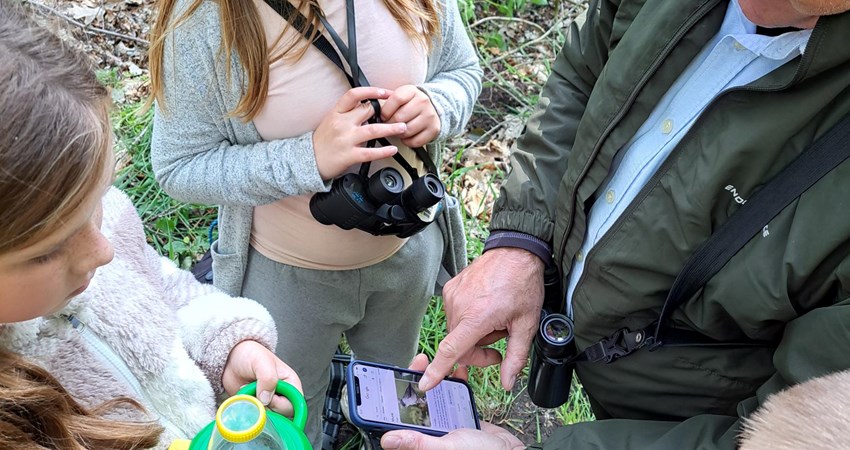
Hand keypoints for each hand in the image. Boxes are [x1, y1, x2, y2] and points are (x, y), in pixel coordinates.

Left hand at [222, 340, 302, 415]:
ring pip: (268, 417)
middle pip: (282, 414)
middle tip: (256, 394)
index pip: (294, 404)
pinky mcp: (256, 407)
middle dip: (267, 407)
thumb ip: (268, 378)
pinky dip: (248, 409)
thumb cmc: (250, 354)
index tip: (270, 397)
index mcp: (290, 383)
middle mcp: (282, 394)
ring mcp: (268, 402)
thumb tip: (266, 399)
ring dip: (256, 408)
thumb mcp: (261, 361)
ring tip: (249, 391)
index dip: (282, 405)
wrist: (231, 359)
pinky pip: (255, 417)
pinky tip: (244, 395)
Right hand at [313, 87, 407, 179]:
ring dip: (391, 128)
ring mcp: (345, 139)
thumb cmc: (322, 141)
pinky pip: (370, 152)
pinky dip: (384, 150)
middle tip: (399, 114)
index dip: (372, 91)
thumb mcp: (331, 121)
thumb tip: (368, 108)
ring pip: (373, 130)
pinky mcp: (348, 155)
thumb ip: (348, 114)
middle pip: (368, 111)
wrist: (308, 160)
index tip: (385, 92)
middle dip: (386, 112)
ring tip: (403, 127)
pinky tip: (392, 149)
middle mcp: (341, 123)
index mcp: (336, 113)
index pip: (354, 95)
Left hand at [380, 85, 440, 146]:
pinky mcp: (433, 129)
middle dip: (390, 124)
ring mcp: (429, 116)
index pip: (396, 99)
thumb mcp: (401, 96)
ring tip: (399, 130)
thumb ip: (388, 102)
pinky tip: (407, 135)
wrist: (433, 108)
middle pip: (399, 117)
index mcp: (412, 91)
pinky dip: (408, 141)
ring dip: (399, 134)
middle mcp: (423, 102)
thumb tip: (374, 111)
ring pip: (406, 131)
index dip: (386, 110)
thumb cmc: (411, 104)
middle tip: (389, 125)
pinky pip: (415, 141)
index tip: (383, 116)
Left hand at [389, 355, 522, 448]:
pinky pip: (454, 395)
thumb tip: (387, 440)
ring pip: (436, 395)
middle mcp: (432, 429)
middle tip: (421, 361)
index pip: (402, 413)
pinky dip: (455, 382)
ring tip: (439, 362)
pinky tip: (458, 372)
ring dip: (436, 377)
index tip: (398, 375)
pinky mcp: (461, 414)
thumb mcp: (446, 447)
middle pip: (417, 400)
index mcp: (423, 438)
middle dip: (417, 379)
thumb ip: (418, 442)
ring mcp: (447, 421)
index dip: (398, 393)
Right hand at [419, 248, 544, 391]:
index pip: (451, 349)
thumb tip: (507, 382)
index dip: (437, 370)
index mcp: (477, 316)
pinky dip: (468, 319)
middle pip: (458, 345)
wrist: (516, 253)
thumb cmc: (522, 285)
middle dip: (477, 352)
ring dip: (473, 334)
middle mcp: (459, 306)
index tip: (424, 384)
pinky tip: (485, 309)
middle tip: (497, 348)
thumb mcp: (526, 324)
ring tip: (494, 321)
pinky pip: (455, 315)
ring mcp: (452, 296)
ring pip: (457, 331)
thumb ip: (516, 357)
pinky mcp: (450, 289)